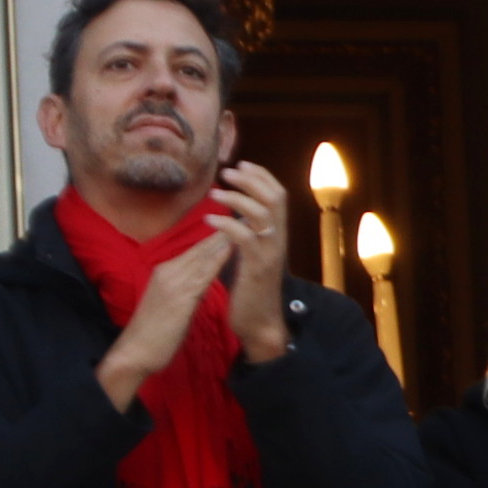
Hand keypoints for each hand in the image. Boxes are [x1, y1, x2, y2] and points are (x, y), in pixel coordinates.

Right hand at [96, 235, 240, 410]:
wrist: (134, 353)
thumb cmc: (153, 334)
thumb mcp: (171, 305)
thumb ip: (185, 290)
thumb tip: (199, 282)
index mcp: (166, 271)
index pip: (197, 249)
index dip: (218, 235)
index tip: (238, 221)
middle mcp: (168, 270)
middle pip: (201, 246)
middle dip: (225, 229)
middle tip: (248, 210)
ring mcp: (173, 282)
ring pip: (203, 255)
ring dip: (225, 237)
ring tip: (245, 221)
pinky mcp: (179, 297)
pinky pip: (202, 274)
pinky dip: (217, 259)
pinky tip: (231, 248)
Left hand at [212, 164, 292, 364]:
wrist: (259, 324)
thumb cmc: (251, 290)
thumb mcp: (252, 256)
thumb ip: (248, 233)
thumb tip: (237, 213)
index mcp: (277, 235)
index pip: (278, 194)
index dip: (261, 175)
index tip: (241, 163)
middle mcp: (278, 240)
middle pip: (276, 197)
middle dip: (251, 179)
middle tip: (227, 171)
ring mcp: (269, 254)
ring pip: (263, 213)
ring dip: (237, 197)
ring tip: (214, 193)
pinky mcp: (256, 268)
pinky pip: (244, 237)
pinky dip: (226, 224)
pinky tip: (209, 219)